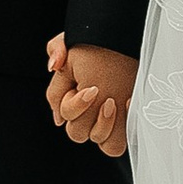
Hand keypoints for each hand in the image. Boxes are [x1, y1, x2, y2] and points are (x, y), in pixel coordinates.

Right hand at [45, 34, 135, 157]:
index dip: (74, 107)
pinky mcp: (124, 124)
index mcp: (71, 95)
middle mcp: (87, 111)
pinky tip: (128, 103)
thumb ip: (56, 50)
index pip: (63, 114)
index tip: (92, 89)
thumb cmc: (102, 41)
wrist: (129, 39)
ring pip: (96, 139)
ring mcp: (105, 119)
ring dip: (104, 125)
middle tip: (102, 95)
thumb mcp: (74, 40)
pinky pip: (116, 144)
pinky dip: (122, 129)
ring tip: (115, 102)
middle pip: (76, 132)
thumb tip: (53, 67)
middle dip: (87, 115)